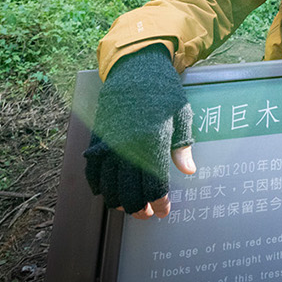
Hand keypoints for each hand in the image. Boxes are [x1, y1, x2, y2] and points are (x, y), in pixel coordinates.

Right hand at [84, 44, 196, 215]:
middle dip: (139, 208)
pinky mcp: (98, 138)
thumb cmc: (163, 90)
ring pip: (109, 186)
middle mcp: (128, 146)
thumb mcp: (181, 114)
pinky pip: (93, 170)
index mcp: (153, 141)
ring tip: (129, 207)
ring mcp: (109, 143)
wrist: (135, 66)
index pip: (154, 185)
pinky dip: (98, 186)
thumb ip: (182, 145)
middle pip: (129, 191)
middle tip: (147, 214)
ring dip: (119, 201)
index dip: (159, 202)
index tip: (164, 210)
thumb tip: (188, 171)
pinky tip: (107, 192)